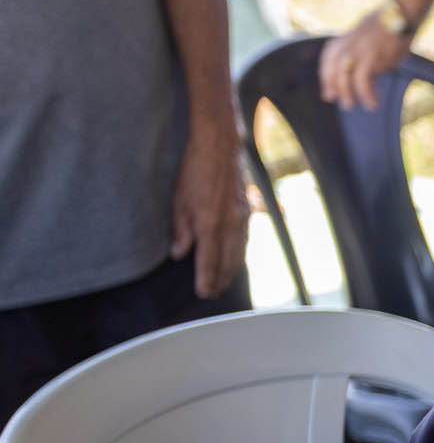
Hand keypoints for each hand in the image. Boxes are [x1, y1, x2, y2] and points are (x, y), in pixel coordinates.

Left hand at [170, 130, 248, 297]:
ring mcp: (241, 220)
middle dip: (219, 280)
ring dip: (231, 271)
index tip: (202, 293)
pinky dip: (239, 254)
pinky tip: (236, 259)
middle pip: (226, 262)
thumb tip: (178, 254)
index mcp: (209, 226)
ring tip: (224, 282)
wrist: (220, 148)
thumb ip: (180, 230)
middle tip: (212, 294)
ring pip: (238, 254)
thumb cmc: (195, 171)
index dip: (205, 279)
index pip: (208, 261)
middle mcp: (229, 227)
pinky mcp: (246, 212)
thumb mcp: (178, 201)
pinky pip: (244, 241)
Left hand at [318, 9, 413, 111]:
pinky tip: (374, 103)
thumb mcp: (367, 35)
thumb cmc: (388, 25)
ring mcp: (358, 52)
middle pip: (333, 70)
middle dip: (335, 88)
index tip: (329, 92)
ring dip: (348, 94)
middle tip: (344, 104)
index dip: (327, 77)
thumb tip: (364, 70)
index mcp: (345, 38)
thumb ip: (360, 50)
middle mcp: (347, 45)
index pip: (328, 60)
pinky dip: (367, 95)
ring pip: (344, 78)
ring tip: (354, 105)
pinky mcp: (371, 59)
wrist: (400, 15)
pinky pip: (363, 82)